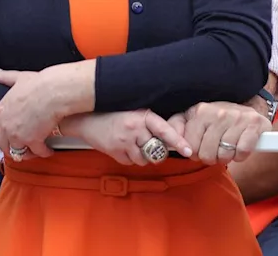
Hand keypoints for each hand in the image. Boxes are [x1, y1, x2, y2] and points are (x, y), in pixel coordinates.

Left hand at [0, 66, 86, 158]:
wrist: (54, 91)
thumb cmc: (40, 84)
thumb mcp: (20, 78)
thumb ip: (7, 77)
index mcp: (1, 111)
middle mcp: (6, 126)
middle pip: (4, 144)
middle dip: (10, 149)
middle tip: (19, 150)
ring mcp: (18, 135)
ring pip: (18, 151)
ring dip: (27, 153)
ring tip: (35, 151)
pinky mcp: (32, 141)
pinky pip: (36, 152)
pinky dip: (43, 152)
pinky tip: (48, 150)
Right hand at [60, 110, 191, 165]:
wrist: (88, 120)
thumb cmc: (116, 116)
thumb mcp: (136, 114)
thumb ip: (151, 125)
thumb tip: (169, 140)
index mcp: (144, 116)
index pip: (165, 130)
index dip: (178, 141)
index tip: (188, 151)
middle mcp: (135, 128)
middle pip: (156, 149)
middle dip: (157, 152)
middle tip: (151, 147)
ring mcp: (124, 141)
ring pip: (144, 159)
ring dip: (142, 157)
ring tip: (134, 146)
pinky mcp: (115, 152)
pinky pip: (130, 163)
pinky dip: (130, 159)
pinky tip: (124, 149)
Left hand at [169, 102, 269, 165]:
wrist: (247, 111)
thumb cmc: (216, 120)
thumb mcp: (193, 118)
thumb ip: (175, 126)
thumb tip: (164, 140)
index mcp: (200, 111)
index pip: (190, 147)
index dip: (195, 152)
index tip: (201, 146)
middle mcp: (218, 112)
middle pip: (206, 154)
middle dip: (211, 156)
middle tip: (216, 148)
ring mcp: (237, 118)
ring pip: (224, 155)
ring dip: (227, 156)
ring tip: (228, 147)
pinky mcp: (254, 125)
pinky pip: (242, 152)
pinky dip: (241, 155)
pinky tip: (240, 147)